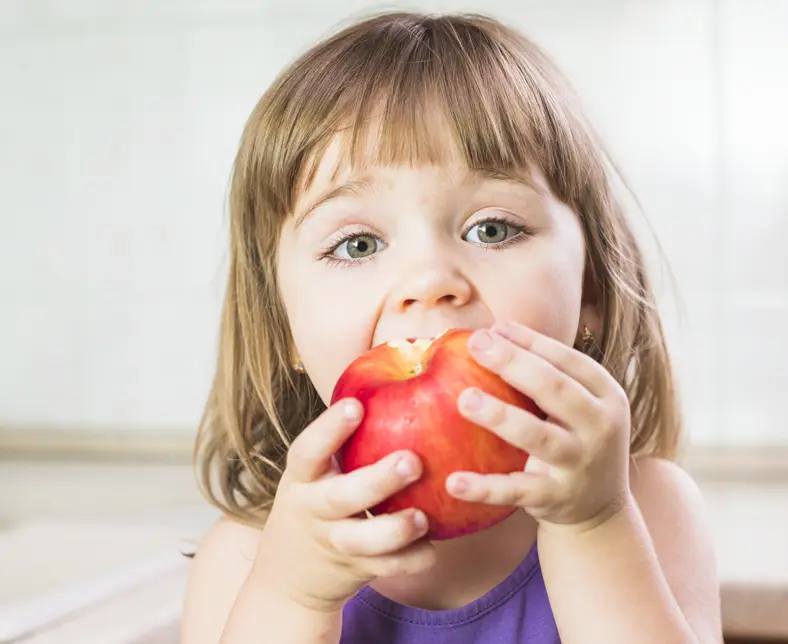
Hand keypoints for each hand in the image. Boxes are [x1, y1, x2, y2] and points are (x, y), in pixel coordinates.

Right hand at [254, 399, 435, 612]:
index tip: (356, 405)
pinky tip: (432, 548)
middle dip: (377, 480)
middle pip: (341, 497)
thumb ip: (345, 441)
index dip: (330, 428)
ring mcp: (332, 542)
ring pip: (361, 540)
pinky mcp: (353, 570)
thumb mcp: (316, 471)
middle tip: (412, 461)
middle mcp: (312, 509)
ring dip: (394, 530)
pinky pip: (384, 568)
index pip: (308, 449)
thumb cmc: (317, 499)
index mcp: (302, 477)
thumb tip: (401, 370)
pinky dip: (409, 561)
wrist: (287, 575)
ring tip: (423, 517)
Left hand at [445, 321, 631, 530]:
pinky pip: (515, 491)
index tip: (493, 328)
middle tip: (476, 344)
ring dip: (500, 416)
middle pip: (555, 389)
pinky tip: (453, 482)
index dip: (531, 342)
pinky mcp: (556, 497)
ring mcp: (579, 464)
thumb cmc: (576, 439)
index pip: (568, 360)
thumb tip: (491, 332)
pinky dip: (484, 488)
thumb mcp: (578, 405)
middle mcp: (599, 426)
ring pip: (537, 437)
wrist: (602, 508)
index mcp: (606, 395)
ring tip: (464, 399)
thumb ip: (545, 373)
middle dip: (514, 363)